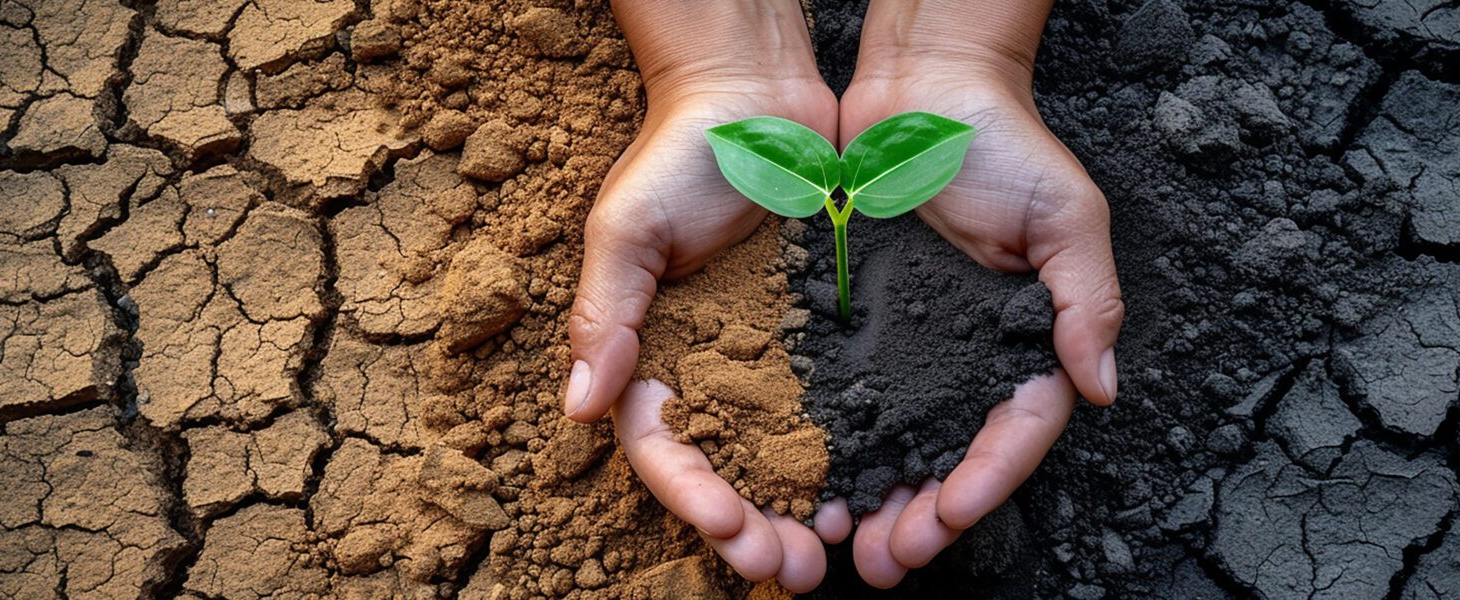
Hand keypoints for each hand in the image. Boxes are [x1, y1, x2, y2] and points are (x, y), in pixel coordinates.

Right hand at [572, 0, 838, 590]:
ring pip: (787, 462)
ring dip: (806, 515)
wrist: (761, 101)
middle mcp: (712, 371)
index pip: (664, 447)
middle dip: (757, 530)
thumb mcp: (630, 226)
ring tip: (839, 554)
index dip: (694, 495)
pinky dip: (854, 463)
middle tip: (794, 569)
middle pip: (728, 474)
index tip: (730, 528)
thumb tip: (579, 407)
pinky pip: (841, 416)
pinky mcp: (827, 346)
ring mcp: (772, 364)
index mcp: (653, 354)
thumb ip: (608, 313)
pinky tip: (879, 495)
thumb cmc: (682, 153)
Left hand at [820, 1, 1122, 586]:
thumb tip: (1102, 388)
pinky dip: (822, 452)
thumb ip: (1085, 299)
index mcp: (1026, 345)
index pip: (1014, 433)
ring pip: (890, 450)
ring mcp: (906, 353)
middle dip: (921, 519)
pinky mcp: (849, 334)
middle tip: (887, 561)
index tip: (951, 513)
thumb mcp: (1066, 215)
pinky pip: (834, 404)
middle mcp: (965, 363)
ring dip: (869, 505)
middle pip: (948, 462)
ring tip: (841, 547)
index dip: (985, 480)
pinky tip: (798, 487)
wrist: (918, 90)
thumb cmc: (1003, 142)